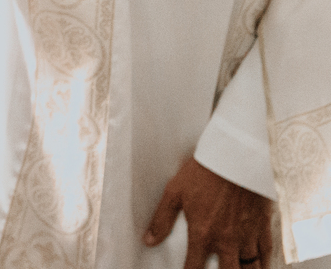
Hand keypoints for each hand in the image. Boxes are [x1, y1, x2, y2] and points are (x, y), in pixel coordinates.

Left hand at [144, 156, 271, 268]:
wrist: (237, 157)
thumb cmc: (204, 171)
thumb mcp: (174, 192)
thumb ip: (162, 219)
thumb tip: (149, 240)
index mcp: (202, 233)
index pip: (194, 268)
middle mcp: (226, 240)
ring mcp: (247, 236)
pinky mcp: (264, 227)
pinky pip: (267, 255)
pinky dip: (265, 265)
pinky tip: (261, 268)